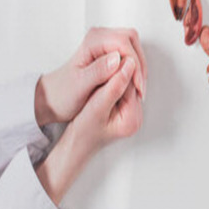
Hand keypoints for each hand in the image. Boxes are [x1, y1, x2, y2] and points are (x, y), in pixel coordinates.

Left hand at [34, 26, 147, 125]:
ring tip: (137, 86)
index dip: (134, 63)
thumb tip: (117, 59)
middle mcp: (100, 37)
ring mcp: (106, 42)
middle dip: (139, 63)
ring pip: (134, 45)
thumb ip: (98, 72)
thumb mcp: (79, 86)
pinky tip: (133, 82)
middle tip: (139, 85)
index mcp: (92, 41)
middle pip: (131, 40)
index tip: (136, 83)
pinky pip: (130, 52)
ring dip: (139, 66)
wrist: (53, 99)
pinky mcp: (111, 50)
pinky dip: (135, 67)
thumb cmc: (63, 94)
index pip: (123, 43)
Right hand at [34, 56, 142, 205]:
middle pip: (131, 84)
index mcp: (133, 118)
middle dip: (118, 73)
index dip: (120, 70)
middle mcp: (136, 116)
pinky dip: (111, 83)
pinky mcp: (123, 110)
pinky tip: (101, 80)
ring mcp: (130, 113)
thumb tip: (129, 65)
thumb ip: (114, 87)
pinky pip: (120, 89)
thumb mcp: (96, 108)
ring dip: (113, 76)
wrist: (72, 148)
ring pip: (125, 85)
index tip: (108, 59)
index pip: (132, 84)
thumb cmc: (80, 134)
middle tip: (103, 63)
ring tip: (100, 72)